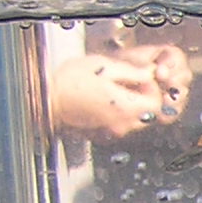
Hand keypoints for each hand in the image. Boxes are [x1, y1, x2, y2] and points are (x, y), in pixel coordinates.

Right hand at [51, 44, 191, 136]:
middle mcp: (122, 124)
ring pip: (134, 120)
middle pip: (147, 114)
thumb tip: (150, 74)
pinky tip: (103, 101)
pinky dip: (118, 114)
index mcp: (126, 107)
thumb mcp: (105, 67)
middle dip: (143, 98)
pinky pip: (119, 125)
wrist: (44, 99)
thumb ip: (133, 72)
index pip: (157, 104)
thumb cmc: (70, 80)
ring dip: (131, 106)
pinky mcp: (101, 135)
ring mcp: (111, 132)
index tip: (141, 79)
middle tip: (127, 83)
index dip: (152, 89)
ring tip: (112, 90)